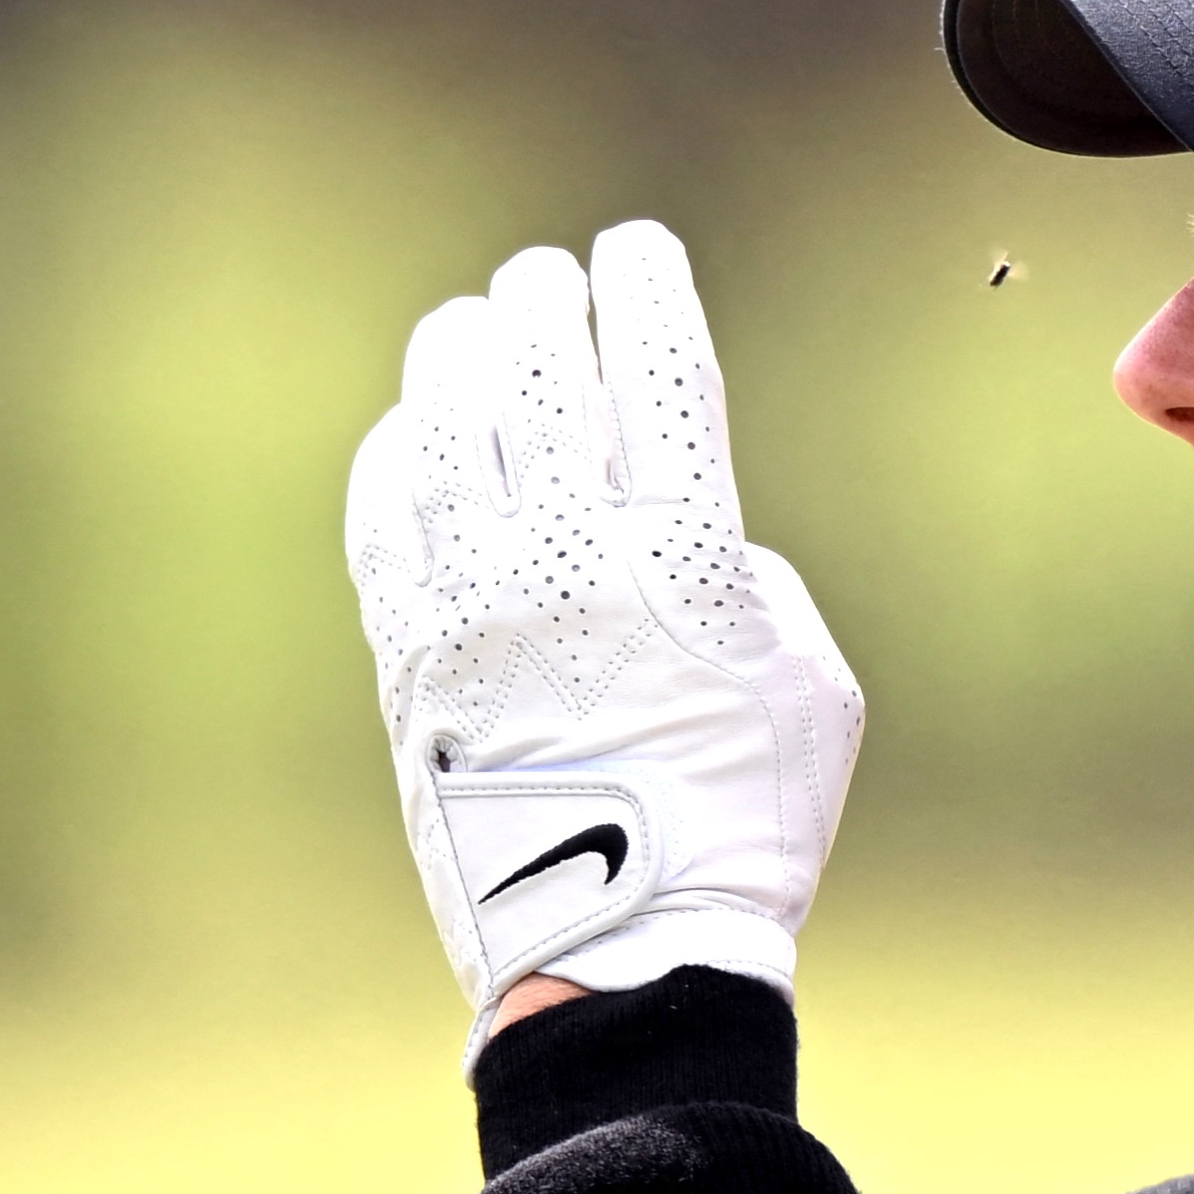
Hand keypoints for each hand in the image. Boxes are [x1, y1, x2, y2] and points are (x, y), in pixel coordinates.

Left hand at [344, 221, 865, 1023]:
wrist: (624, 946)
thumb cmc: (743, 821)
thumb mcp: (810, 683)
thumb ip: (752, 579)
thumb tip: (688, 532)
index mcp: (686, 555)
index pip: (659, 369)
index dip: (646, 285)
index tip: (636, 248)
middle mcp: (571, 560)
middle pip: (540, 371)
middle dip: (544, 299)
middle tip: (548, 280)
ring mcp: (477, 606)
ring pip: (445, 426)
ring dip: (458, 356)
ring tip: (471, 330)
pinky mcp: (409, 660)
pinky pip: (383, 521)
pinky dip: (394, 459)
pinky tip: (413, 436)